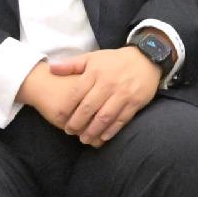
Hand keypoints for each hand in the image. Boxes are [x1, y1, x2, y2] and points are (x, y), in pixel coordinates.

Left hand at [42, 48, 163, 145]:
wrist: (146, 58)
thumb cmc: (114, 60)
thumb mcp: (92, 57)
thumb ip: (72, 65)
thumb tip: (51, 68)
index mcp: (95, 72)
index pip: (76, 93)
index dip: (67, 108)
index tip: (60, 118)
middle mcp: (108, 84)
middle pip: (89, 108)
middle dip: (77, 122)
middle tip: (69, 132)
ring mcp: (122, 94)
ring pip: (104, 117)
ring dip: (93, 130)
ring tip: (84, 139)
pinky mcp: (135, 102)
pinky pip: (121, 119)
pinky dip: (111, 130)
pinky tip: (103, 137)